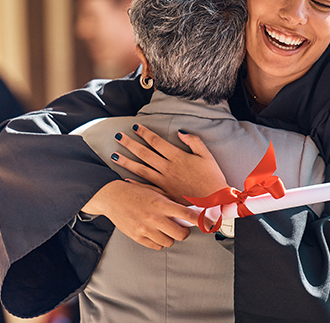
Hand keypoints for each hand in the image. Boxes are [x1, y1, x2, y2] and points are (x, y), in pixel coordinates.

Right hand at [82, 180, 198, 250]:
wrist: (112, 197)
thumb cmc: (135, 193)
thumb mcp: (155, 192)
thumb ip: (171, 203)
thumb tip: (190, 211)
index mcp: (161, 204)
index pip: (187, 215)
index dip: (201, 221)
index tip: (210, 224)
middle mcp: (155, 218)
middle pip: (181, 234)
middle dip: (184, 232)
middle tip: (181, 227)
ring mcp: (146, 229)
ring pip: (169, 242)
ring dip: (170, 237)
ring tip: (164, 228)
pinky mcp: (138, 237)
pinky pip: (156, 246)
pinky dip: (158, 241)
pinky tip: (155, 232)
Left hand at [112, 124, 228, 203]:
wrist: (215, 202)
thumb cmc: (212, 178)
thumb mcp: (206, 156)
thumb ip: (194, 142)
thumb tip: (180, 132)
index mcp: (177, 157)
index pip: (156, 141)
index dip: (144, 133)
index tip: (134, 127)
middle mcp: (167, 168)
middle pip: (144, 153)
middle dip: (130, 143)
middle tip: (118, 136)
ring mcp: (164, 182)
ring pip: (141, 170)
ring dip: (126, 162)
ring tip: (113, 155)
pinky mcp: (164, 194)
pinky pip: (146, 188)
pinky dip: (135, 183)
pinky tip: (125, 179)